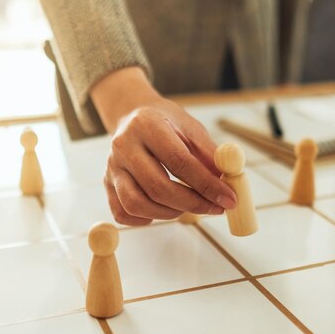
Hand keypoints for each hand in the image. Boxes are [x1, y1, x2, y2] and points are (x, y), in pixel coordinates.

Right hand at [90, 67, 236, 225]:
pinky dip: (145, 219)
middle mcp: (124, 146)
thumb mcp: (191, 128)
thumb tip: (228, 183)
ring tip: (188, 206)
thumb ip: (209, 154)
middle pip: (157, 187)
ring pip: (136, 204)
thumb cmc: (166, 122)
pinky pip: (122, 213)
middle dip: (192, 204)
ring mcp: (112, 166)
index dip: (206, 184)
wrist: (132, 114)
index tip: (228, 199)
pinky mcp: (106, 183)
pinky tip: (162, 209)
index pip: (179, 162)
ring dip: (169, 213)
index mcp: (147, 125)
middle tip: (214, 209)